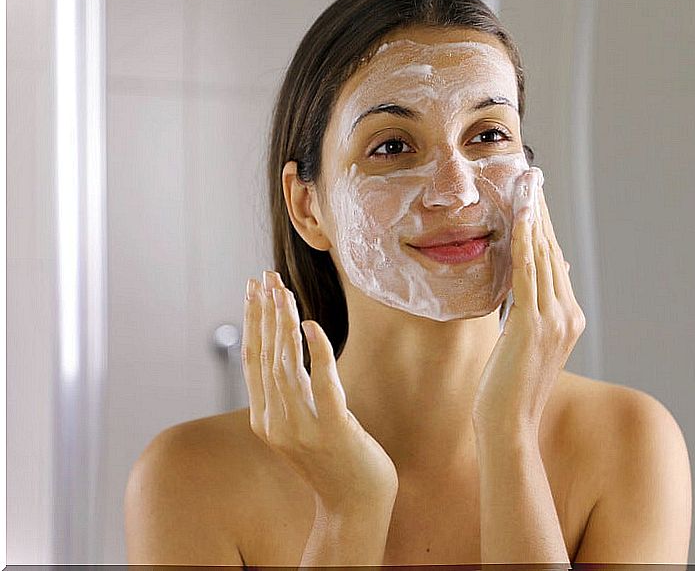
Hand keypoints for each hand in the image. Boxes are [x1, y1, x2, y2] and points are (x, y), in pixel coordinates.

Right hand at [242, 270, 398, 512]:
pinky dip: (316, 353)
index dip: (252, 321)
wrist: (354, 507)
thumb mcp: (302, 427)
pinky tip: (312, 325)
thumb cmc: (335, 462)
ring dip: (283, 322)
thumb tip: (289, 354)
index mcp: (265, 419)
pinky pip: (322, 385)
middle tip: (264, 275)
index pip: (253, 359)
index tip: (253, 288)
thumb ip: (290, 396)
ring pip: (286, 364)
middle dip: (264, 311)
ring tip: (283, 290)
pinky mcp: (332, 430)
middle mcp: (275, 422)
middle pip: (265, 355)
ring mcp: (301, 428)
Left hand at [473, 169, 585, 437]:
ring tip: (526, 184)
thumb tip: (555, 271)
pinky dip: (526, 242)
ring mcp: (555, 319)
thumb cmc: (510, 387)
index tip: (533, 195)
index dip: (543, 225)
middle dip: (540, 211)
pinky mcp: (534, 325)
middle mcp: (568, 314)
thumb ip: (540, 306)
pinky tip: (520, 217)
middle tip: (531, 176)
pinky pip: (529, 274)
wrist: (508, 425)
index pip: (554, 260)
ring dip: (533, 217)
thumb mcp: (528, 342)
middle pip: (552, 251)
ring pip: (543, 256)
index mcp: (568, 317)